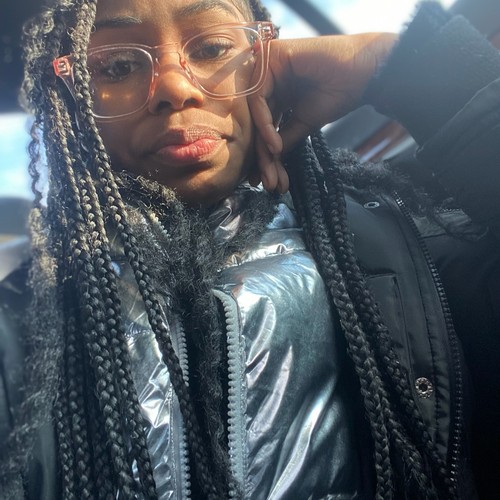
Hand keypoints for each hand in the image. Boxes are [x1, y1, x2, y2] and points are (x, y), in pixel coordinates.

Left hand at [248, 32, 397, 191]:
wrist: (364, 73)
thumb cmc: (339, 94)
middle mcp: (269, 77)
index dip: (264, 156)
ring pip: (255, 113)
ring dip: (263, 145)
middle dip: (263, 156)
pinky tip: (275, 144)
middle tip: (267, 182)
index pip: (262, 126)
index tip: (268, 181)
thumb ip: (283, 138)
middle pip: (257, 121)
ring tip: (273, 167)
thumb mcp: (304, 123)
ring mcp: (268, 65)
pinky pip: (259, 97)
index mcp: (276, 90)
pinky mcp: (272, 56)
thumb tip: (266, 164)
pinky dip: (265, 124)